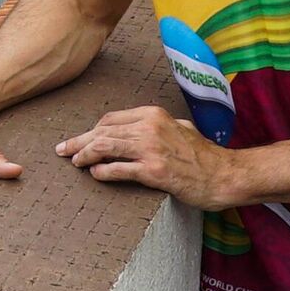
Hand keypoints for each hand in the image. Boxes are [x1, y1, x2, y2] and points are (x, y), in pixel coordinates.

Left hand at [56, 106, 239, 209]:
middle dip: (79, 142)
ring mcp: (152, 149)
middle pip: (103, 132)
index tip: (80, 140)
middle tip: (63, 151)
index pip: (110, 119)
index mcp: (154, 115)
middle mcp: (150, 128)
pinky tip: (95, 174)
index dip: (91, 130)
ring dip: (85, 155)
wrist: (226, 175)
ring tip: (75, 162)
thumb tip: (129, 132)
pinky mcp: (154, 172)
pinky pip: (118, 169)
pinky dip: (102, 171)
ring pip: (106, 147)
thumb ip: (154, 126)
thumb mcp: (178, 128)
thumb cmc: (202, 155)